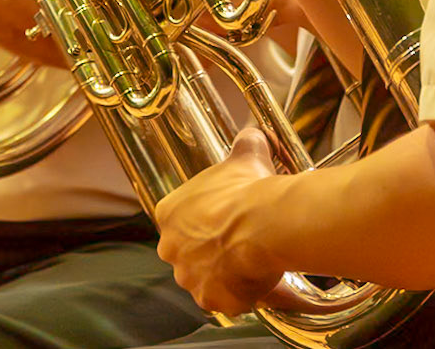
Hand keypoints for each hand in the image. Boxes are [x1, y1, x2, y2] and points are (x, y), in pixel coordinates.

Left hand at [155, 129, 286, 315]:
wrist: (265, 223)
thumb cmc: (249, 188)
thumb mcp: (246, 155)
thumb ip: (243, 143)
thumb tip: (252, 134)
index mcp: (169, 212)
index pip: (177, 217)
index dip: (202, 217)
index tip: (221, 214)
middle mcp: (170, 248)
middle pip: (187, 250)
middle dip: (208, 247)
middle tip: (236, 236)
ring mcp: (188, 277)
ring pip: (204, 276)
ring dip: (223, 270)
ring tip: (250, 257)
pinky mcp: (209, 300)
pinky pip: (223, 298)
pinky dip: (237, 292)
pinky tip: (255, 276)